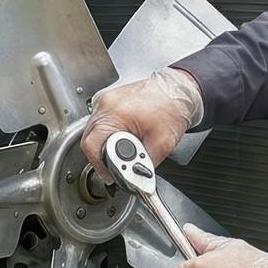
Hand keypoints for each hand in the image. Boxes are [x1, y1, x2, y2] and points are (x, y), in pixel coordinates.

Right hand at [81, 68, 202, 180]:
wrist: (178, 89)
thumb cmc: (173, 109)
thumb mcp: (163, 143)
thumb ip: (146, 164)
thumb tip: (135, 178)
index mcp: (115, 114)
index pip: (93, 146)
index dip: (100, 164)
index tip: (110, 175)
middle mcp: (105, 105)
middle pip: (89, 139)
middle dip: (101, 156)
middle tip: (115, 167)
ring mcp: (104, 100)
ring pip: (92, 131)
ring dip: (103, 144)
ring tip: (123, 149)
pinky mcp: (107, 100)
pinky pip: (98, 121)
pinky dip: (107, 133)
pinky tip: (121, 136)